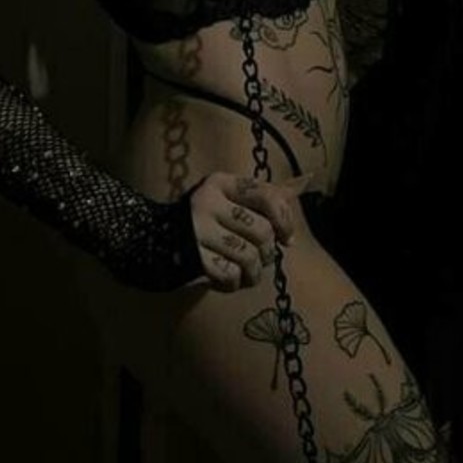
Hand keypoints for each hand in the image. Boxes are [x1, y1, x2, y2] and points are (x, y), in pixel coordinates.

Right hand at [190, 170, 311, 291]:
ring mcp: (198, 230)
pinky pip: (230, 275)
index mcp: (222, 183)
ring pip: (249, 256)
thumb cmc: (209, 218)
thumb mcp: (233, 198)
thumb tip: (307, 179)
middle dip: (268, 251)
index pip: (268, 196)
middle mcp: (208, 202)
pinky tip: (228, 279)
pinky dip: (234, 283)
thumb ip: (268, 193)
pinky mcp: (192, 257)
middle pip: (262, 231)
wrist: (155, 240)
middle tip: (261, 258)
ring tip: (247, 272)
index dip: (285, 220)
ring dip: (253, 272)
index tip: (287, 237)